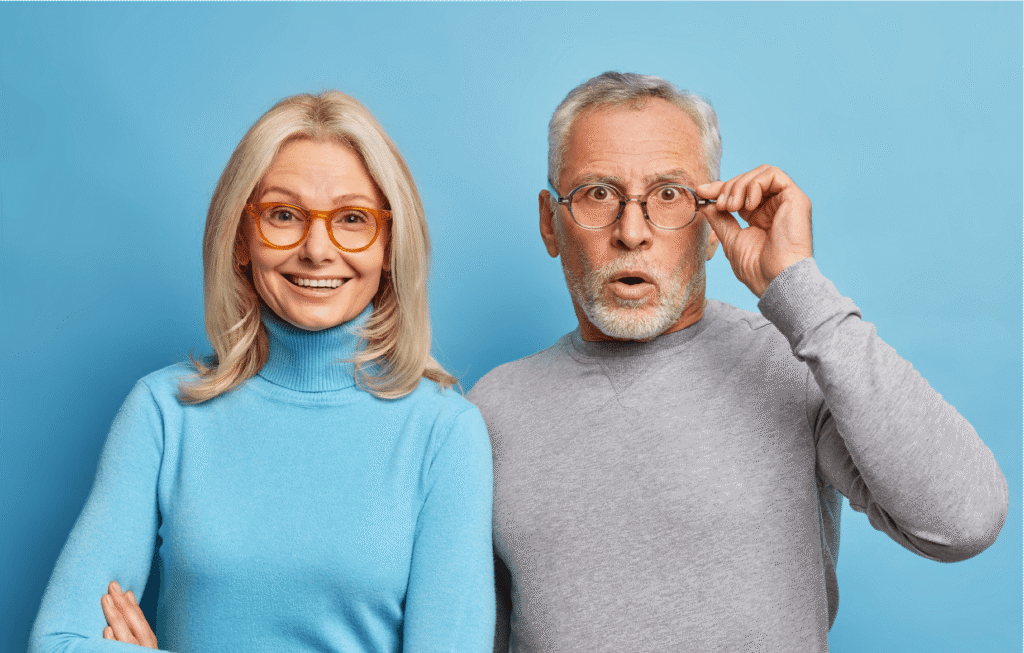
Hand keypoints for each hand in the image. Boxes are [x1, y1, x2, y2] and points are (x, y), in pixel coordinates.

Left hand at [101, 581, 157, 648]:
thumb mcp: (142, 645)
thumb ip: (135, 632)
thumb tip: (126, 606)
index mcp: (149, 642)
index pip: (141, 620)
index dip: (133, 605)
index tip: (125, 591)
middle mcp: (144, 647)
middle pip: (135, 623)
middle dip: (123, 603)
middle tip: (112, 586)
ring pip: (126, 635)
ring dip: (115, 616)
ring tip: (105, 598)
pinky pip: (118, 651)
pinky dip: (113, 641)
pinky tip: (107, 629)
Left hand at [697, 164, 812, 296]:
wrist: (776, 280)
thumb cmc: (757, 269)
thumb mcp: (731, 239)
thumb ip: (720, 219)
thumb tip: (705, 203)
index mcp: (760, 216)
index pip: (740, 191)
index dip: (720, 187)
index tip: (701, 192)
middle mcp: (775, 206)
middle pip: (749, 178)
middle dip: (728, 187)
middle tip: (721, 206)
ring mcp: (786, 202)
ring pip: (760, 173)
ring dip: (739, 185)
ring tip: (732, 207)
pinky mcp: (796, 198)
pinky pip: (774, 174)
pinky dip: (755, 184)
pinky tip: (748, 205)